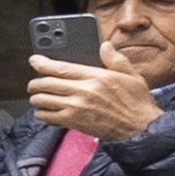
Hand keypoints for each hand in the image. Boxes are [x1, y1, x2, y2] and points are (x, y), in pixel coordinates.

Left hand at [26, 53, 160, 140]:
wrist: (140, 128)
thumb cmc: (137, 103)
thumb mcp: (131, 76)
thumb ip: (116, 60)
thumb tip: (105, 46)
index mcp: (97, 77)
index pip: (61, 67)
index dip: (43, 63)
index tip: (35, 60)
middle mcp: (84, 91)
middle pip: (46, 83)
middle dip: (35, 83)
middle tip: (34, 84)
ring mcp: (76, 107)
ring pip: (43, 100)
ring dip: (37, 98)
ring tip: (39, 97)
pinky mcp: (73, 122)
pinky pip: (47, 116)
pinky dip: (42, 113)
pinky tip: (46, 111)